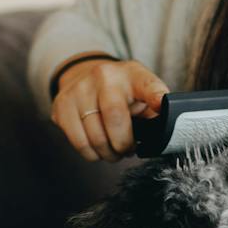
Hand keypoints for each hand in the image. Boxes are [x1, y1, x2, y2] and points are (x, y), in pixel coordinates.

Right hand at [50, 55, 170, 161]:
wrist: (84, 76)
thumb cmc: (121, 92)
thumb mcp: (141, 93)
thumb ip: (154, 110)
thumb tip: (165, 133)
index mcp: (132, 74)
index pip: (147, 84)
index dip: (155, 95)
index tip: (161, 105)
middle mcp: (103, 76)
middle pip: (115, 118)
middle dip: (123, 144)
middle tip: (126, 150)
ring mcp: (79, 89)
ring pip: (95, 136)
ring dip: (107, 153)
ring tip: (112, 150)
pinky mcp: (62, 105)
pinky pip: (78, 142)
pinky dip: (90, 153)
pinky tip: (97, 147)